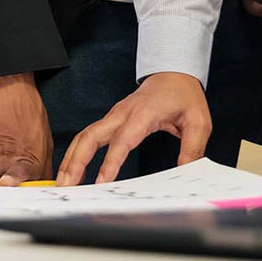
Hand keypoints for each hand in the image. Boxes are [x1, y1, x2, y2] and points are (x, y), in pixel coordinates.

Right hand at [57, 72, 209, 185]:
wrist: (172, 75)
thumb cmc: (183, 96)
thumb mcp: (198, 122)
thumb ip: (192, 149)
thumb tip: (186, 173)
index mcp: (142, 115)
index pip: (121, 141)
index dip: (110, 162)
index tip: (101, 183)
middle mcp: (120, 115)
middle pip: (89, 137)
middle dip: (75, 162)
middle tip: (67, 185)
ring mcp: (111, 117)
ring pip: (83, 137)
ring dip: (70, 159)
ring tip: (63, 182)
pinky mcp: (109, 121)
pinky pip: (87, 136)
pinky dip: (75, 153)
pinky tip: (70, 169)